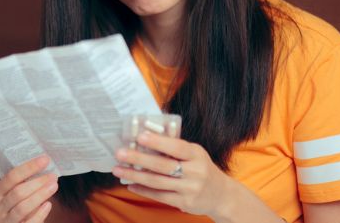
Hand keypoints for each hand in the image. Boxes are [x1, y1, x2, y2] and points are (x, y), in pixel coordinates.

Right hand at [0, 155, 58, 222]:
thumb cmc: (18, 207)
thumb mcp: (15, 194)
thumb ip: (23, 183)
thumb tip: (43, 164)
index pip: (11, 177)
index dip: (29, 167)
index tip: (45, 160)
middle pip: (17, 192)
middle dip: (37, 182)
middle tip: (53, 176)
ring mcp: (5, 222)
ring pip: (22, 207)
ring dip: (40, 195)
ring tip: (54, 186)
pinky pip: (29, 222)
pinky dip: (40, 213)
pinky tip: (48, 205)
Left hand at [111, 131, 234, 217]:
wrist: (221, 195)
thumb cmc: (201, 169)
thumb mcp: (194, 154)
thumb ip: (174, 147)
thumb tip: (147, 136)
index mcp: (197, 155)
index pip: (176, 147)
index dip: (158, 142)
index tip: (140, 137)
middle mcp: (195, 172)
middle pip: (163, 165)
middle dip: (139, 159)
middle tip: (120, 153)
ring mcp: (190, 189)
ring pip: (157, 182)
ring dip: (135, 176)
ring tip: (118, 169)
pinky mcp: (184, 203)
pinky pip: (159, 195)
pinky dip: (143, 190)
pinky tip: (130, 184)